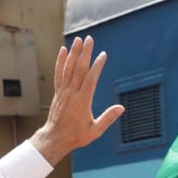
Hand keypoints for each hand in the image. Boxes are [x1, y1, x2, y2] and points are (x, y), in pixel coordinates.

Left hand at [30, 37, 122, 164]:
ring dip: (73, 53)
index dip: (97, 66)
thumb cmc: (76, 136)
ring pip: (68, 69)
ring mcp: (63, 92)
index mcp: (82, 102)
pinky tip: (63, 50)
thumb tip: (121, 108)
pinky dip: (61, 61)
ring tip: (78, 40)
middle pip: (79, 70)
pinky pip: (59, 74)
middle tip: (89, 39)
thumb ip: (108, 118)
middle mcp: (71, 94)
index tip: (103, 55)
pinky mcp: (58, 92)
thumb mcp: (95, 131)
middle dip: (85, 53)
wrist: (55, 138)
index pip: (90, 80)